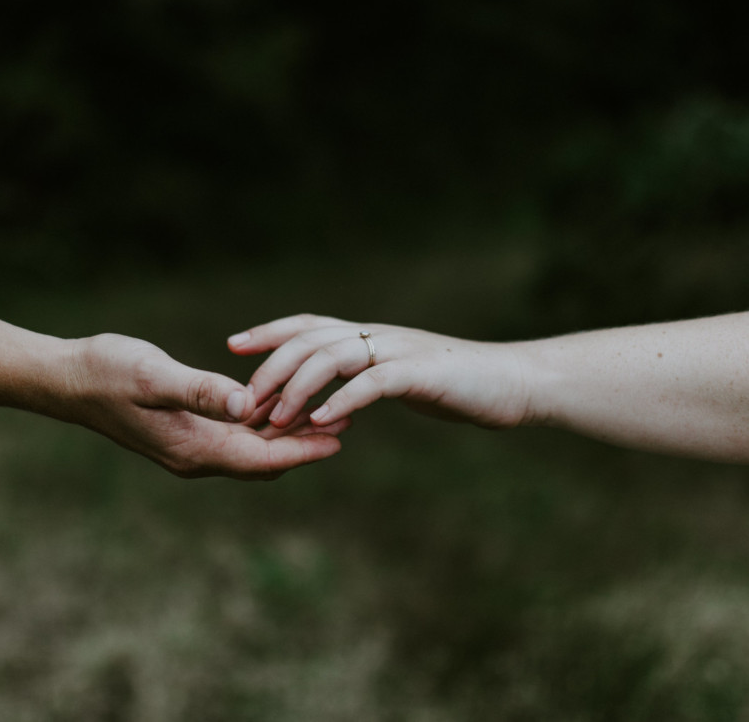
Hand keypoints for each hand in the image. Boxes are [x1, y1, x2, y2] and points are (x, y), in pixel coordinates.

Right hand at [44, 333, 349, 478]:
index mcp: (193, 450)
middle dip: (305, 444)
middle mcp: (196, 457)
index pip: (262, 459)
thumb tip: (248, 406)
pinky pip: (235, 435)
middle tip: (350, 420)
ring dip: (288, 433)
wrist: (66, 379)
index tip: (343, 438)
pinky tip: (281, 402)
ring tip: (329, 411)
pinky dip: (263, 423)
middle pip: (265, 459)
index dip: (303, 450)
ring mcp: (190, 446)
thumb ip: (201, 391)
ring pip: (252, 448)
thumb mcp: (155, 377)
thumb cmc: (107, 372)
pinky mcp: (185, 431)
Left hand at [227, 315, 529, 429]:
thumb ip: (365, 384)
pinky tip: (323, 423)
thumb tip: (330, 405)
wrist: (515, 383)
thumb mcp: (402, 380)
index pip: (310, 324)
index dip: (270, 332)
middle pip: (310, 339)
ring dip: (299, 389)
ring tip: (276, 419)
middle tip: (244, 400)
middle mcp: (379, 336)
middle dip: (271, 367)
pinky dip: (344, 401)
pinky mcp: (420, 374)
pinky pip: (372, 383)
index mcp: (371, 336)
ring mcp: (399, 351)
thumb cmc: (459, 386)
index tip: (233, 345)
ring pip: (333, 357)